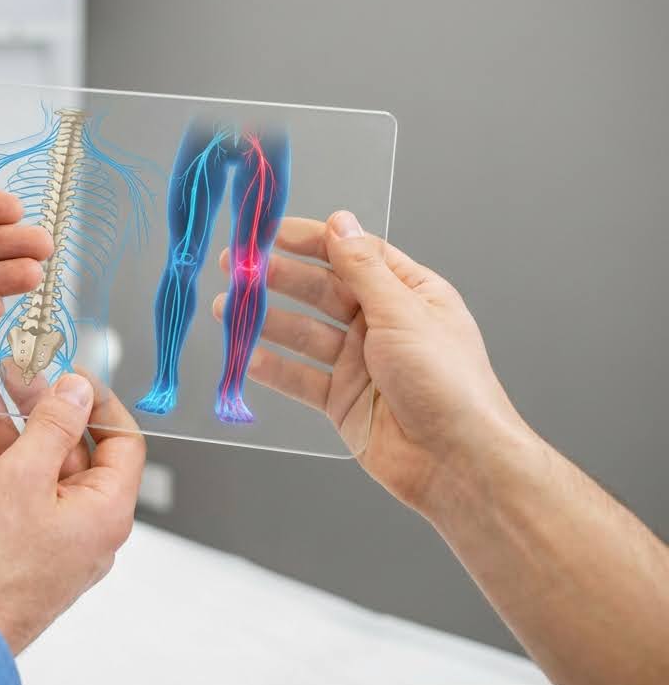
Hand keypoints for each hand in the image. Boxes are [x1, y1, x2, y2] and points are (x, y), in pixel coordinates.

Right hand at [0, 364, 145, 652]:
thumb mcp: (24, 476)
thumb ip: (52, 425)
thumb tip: (77, 390)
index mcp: (104, 511)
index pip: (121, 442)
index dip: (96, 400)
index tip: (68, 372)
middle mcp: (81, 525)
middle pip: (66, 447)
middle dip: (33, 405)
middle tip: (11, 371)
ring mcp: (43, 535)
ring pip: (26, 465)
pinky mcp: (7, 545)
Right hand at [214, 211, 533, 514]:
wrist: (456, 461)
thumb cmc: (449, 383)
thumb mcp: (403, 312)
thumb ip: (363, 269)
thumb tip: (341, 223)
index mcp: (408, 294)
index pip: (352, 254)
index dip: (311, 240)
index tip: (270, 232)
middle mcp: (382, 324)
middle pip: (321, 291)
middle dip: (279, 278)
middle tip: (237, 268)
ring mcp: (360, 363)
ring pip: (304, 333)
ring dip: (266, 320)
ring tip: (227, 308)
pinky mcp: (342, 400)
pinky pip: (300, 377)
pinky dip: (273, 367)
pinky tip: (246, 357)